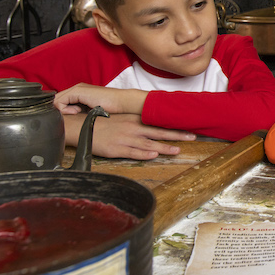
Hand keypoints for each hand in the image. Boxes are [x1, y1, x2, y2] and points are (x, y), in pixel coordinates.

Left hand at [54, 83, 147, 114]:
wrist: (121, 102)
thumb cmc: (111, 108)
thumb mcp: (92, 110)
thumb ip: (81, 111)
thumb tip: (71, 118)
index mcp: (81, 91)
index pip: (62, 100)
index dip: (62, 110)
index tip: (73, 116)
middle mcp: (77, 88)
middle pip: (57, 99)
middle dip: (61, 110)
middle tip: (74, 116)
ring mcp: (77, 88)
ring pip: (56, 100)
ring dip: (63, 110)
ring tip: (77, 113)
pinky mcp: (77, 91)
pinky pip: (60, 101)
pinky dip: (64, 109)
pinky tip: (76, 112)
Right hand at [65, 112, 195, 159]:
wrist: (82, 127)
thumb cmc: (103, 123)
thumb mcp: (123, 119)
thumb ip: (137, 123)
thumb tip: (152, 126)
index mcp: (135, 120)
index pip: (158, 123)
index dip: (173, 126)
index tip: (188, 127)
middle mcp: (132, 128)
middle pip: (158, 132)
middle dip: (176, 135)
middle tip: (192, 137)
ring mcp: (125, 139)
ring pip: (148, 144)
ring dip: (164, 147)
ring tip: (177, 150)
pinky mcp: (116, 149)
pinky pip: (132, 152)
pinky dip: (144, 154)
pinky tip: (154, 155)